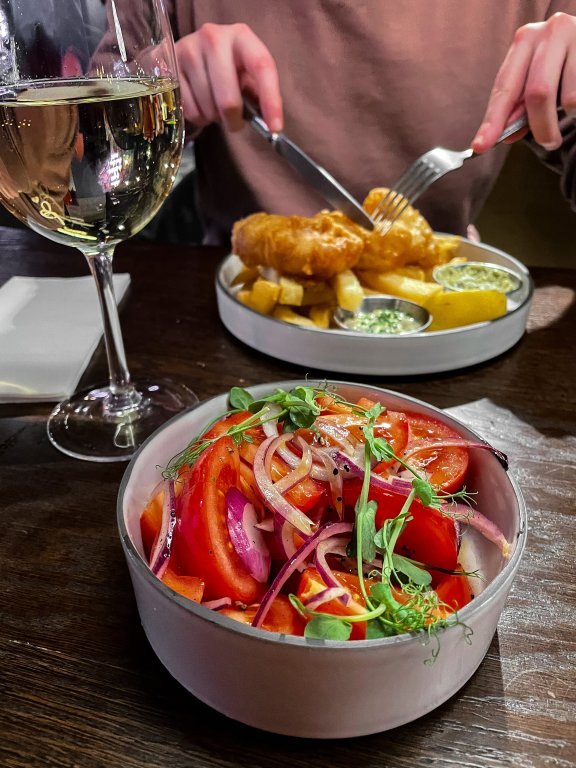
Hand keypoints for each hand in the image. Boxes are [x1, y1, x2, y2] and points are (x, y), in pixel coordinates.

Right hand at [175, 23, 282, 132]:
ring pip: (208, 108)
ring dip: (213, 117)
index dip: (271, 101)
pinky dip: (197, 116)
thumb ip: (257, 95)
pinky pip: (189, 109)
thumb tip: (270, 124)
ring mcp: (189, 49)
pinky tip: (198, 103)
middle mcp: (214, 37)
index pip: (262, 66)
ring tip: (213, 105)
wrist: (188, 55)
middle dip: (233, 121)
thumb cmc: (225, 69)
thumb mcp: (245, 75)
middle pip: (228, 100)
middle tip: (234, 123)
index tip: (274, 128)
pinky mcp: (169, 65)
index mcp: (241, 37)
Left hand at [471, 13, 575, 152]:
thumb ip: (521, 106)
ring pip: (568, 99)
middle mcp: (549, 33)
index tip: (481, 145)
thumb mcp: (537, 79)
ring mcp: (575, 37)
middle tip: (547, 142)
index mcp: (525, 40)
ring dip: (568, 116)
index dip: (493, 120)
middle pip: (538, 93)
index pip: (505, 88)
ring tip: (570, 111)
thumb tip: (507, 135)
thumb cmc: (561, 64)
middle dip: (541, 127)